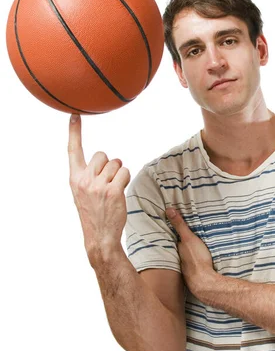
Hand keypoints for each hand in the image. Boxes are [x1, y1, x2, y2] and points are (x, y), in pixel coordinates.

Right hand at [68, 114, 130, 264]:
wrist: (99, 236)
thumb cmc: (94, 213)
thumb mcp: (82, 192)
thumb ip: (88, 175)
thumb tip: (107, 159)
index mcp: (74, 178)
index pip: (73, 150)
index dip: (74, 131)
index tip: (74, 114)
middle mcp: (84, 179)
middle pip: (102, 154)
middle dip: (108, 164)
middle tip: (106, 182)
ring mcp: (98, 185)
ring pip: (116, 163)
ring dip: (119, 174)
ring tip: (112, 191)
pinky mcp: (113, 190)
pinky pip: (125, 172)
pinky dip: (125, 179)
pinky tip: (119, 193)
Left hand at [165, 207, 217, 296]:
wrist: (204, 282)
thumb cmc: (197, 259)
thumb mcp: (189, 239)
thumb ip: (180, 225)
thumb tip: (168, 209)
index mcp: (177, 249)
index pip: (171, 239)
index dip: (171, 233)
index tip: (169, 226)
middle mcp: (177, 258)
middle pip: (177, 248)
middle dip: (177, 244)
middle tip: (178, 236)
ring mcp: (184, 268)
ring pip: (182, 257)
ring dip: (184, 253)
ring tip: (186, 248)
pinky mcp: (192, 275)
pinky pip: (190, 266)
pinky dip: (190, 262)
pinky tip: (194, 262)